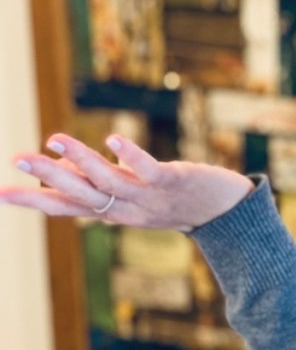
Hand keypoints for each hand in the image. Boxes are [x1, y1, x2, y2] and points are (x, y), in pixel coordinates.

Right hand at [1, 133, 253, 231]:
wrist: (220, 210)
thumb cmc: (170, 200)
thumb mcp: (128, 197)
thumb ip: (95, 184)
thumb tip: (59, 169)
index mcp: (110, 211)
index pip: (65, 207)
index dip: (33, 200)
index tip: (0, 192)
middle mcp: (125, 207)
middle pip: (81, 193)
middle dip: (48, 176)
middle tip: (17, 158)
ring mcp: (148, 195)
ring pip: (109, 180)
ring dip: (81, 160)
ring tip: (55, 140)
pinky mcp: (171, 180)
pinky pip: (148, 168)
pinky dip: (130, 154)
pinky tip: (113, 138)